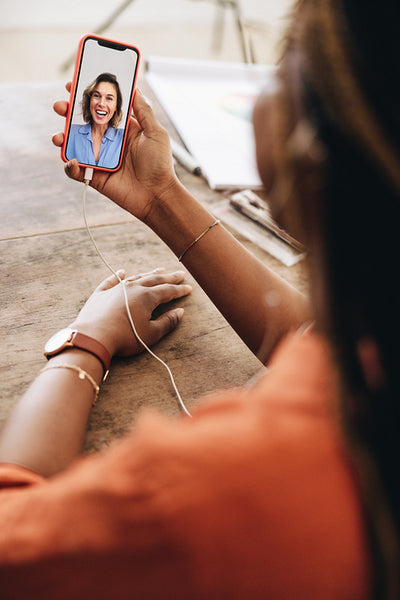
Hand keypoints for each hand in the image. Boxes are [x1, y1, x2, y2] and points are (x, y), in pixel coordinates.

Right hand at [52, 84, 178, 221]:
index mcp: (122, 129)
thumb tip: (135, 88)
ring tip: (59, 136)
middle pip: (83, 123)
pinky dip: (70, 166)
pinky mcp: (95, 176)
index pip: (101, 108)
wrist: (157, 195)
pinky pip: (76, 170)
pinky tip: (73, 161)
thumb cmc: (160, 166)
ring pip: (75, 144)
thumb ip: (143, 110)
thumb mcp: (156, 133)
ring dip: (62, 137)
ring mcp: (100, 158)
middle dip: (68, 113)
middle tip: (61, 107)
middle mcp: (109, 142)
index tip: (74, 84)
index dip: (87, 97)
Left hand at [69, 268, 191, 357]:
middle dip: (168, 277)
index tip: (189, 288)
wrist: (93, 337)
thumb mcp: (151, 334)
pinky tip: (122, 271)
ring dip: (148, 274)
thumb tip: (180, 312)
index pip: (168, 291)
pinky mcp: (100, 294)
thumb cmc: (125, 338)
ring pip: (136, 278)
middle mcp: (132, 289)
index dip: (179, 290)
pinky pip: (111, 281)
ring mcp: (115, 289)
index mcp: (147, 297)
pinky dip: (117, 275)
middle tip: (180, 274)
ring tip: (159, 270)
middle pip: (154, 280)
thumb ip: (167, 322)